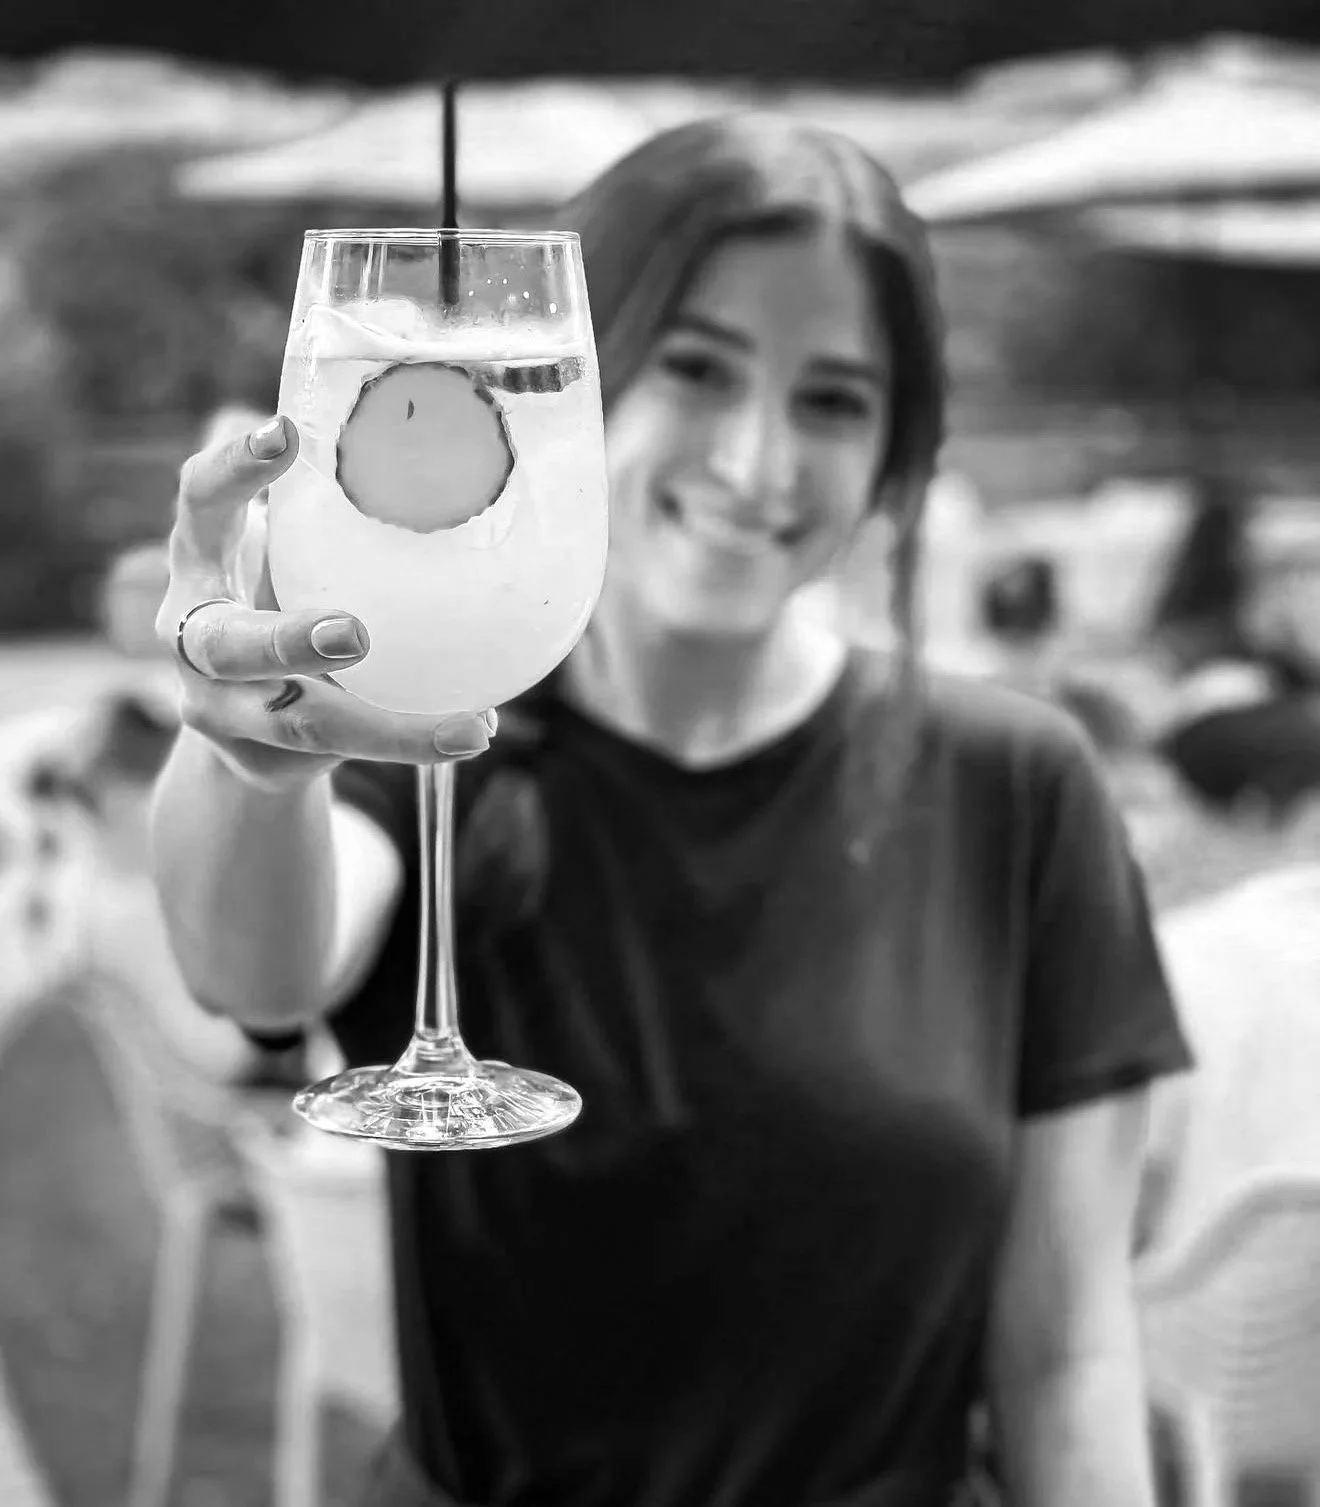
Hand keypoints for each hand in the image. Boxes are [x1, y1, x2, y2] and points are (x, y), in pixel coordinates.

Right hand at [156, 414, 492, 790]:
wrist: (251, 730)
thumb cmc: (280, 604)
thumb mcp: (292, 553)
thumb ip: (329, 511)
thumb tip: (437, 433)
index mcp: (201, 564)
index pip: (198, 505)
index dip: (230, 471)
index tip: (284, 435)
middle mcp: (195, 641)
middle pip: (227, 645)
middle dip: (287, 640)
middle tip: (352, 634)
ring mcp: (224, 712)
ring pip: (302, 723)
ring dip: (386, 728)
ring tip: (468, 727)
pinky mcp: (266, 758)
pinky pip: (341, 752)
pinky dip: (411, 741)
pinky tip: (474, 731)